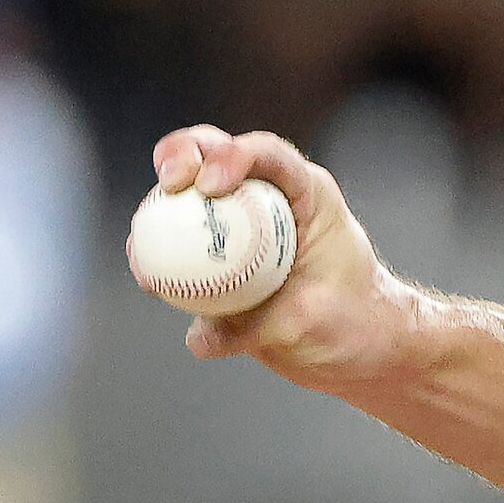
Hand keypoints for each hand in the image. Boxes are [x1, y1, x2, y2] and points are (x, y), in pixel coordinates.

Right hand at [148, 125, 418, 389]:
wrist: (360, 347)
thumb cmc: (355, 322)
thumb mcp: (314, 320)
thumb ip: (258, 324)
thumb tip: (199, 338)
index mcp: (308, 194)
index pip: (269, 155)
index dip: (234, 155)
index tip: (210, 184)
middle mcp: (268, 200)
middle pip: (214, 155)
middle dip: (182, 157)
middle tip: (170, 185)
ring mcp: (238, 225)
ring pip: (187, 198)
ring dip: (158, 212)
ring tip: (143, 249)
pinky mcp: (217, 256)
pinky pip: (179, 248)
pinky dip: (159, 258)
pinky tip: (151, 282)